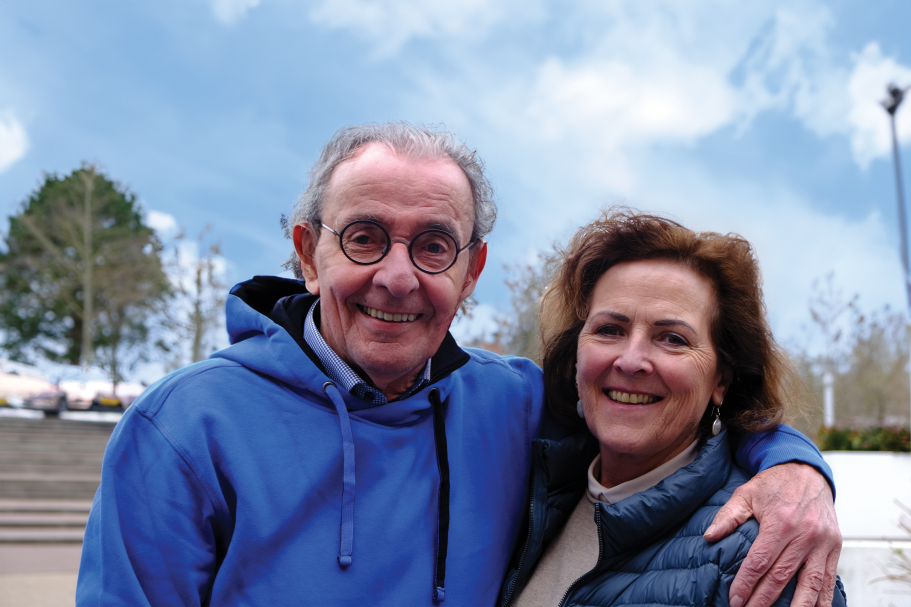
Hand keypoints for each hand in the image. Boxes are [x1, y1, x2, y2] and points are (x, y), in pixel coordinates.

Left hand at [703, 462, 840, 606]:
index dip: (746, 584)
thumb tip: (708, 536)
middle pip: (782, 576)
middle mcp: (805, 534)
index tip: (734, 600)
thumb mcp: (745, 493)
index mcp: (781, 522)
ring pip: (811, 583)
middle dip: (764, 600)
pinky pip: (830, 579)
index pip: (760, 561)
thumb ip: (728, 516)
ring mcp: (823, 542)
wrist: (807, 471)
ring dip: (798, 606)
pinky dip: (823, 599)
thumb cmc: (773, 484)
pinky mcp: (835, 547)